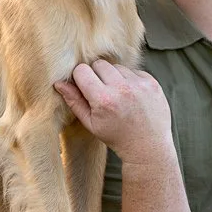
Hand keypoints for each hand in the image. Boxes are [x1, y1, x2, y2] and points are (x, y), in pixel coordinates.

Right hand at [53, 60, 172, 164]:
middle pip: (99, 64)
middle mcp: (122, 89)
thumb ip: (74, 101)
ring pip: (117, 66)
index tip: (84, 87)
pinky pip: (134, 71)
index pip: (82, 70)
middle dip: (97, 75)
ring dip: (114, 77)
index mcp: (103, 100)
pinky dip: (130, 80)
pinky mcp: (152, 83)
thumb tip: (59, 83)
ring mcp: (139, 85)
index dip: (80, 78)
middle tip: (102, 92)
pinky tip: (132, 97)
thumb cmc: (116, 137)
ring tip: (118, 96)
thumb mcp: (90, 123)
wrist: (148, 147)